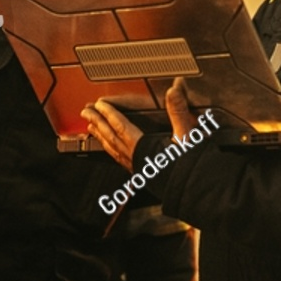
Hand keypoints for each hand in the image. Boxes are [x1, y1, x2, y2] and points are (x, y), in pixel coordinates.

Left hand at [83, 78, 201, 170]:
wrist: (194, 191)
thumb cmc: (190, 168)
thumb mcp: (187, 135)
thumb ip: (179, 111)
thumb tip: (174, 89)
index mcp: (143, 147)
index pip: (120, 126)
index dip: (108, 113)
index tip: (98, 105)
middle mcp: (136, 158)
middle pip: (111, 137)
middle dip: (97, 123)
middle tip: (86, 113)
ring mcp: (137, 168)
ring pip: (113, 150)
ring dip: (101, 138)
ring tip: (92, 130)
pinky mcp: (142, 176)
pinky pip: (120, 160)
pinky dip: (112, 152)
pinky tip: (113, 152)